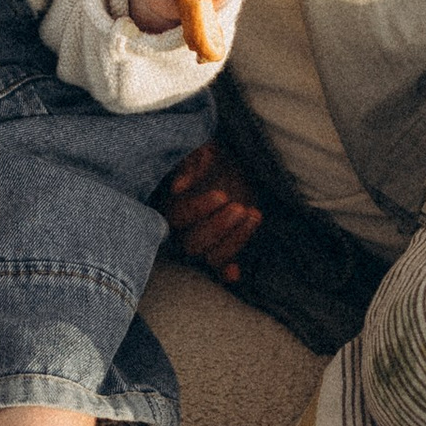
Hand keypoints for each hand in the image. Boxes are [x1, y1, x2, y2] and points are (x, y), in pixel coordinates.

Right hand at [164, 140, 263, 282]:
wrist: (236, 166)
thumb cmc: (215, 158)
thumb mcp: (204, 153)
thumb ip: (191, 166)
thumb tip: (178, 188)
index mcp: (173, 207)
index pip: (178, 217)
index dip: (198, 209)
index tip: (221, 195)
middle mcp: (185, 231)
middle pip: (194, 243)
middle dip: (219, 227)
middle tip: (239, 207)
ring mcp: (206, 242)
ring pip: (211, 257)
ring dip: (234, 242)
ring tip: (253, 215)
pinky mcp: (223, 250)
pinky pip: (221, 268)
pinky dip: (227, 273)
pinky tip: (236, 272)